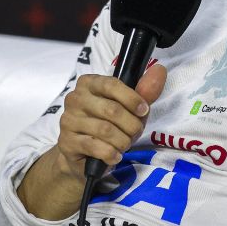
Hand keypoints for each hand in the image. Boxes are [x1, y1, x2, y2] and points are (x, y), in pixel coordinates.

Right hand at [55, 64, 166, 179]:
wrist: (85, 155)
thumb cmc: (110, 126)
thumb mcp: (130, 108)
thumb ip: (144, 91)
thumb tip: (159, 70)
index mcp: (89, 83)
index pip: (112, 84)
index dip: (132, 98)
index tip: (143, 110)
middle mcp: (75, 98)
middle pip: (111, 110)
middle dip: (131, 125)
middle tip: (135, 132)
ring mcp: (68, 120)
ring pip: (105, 130)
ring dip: (123, 141)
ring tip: (124, 144)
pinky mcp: (67, 142)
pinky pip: (95, 147)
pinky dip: (111, 153)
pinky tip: (115, 155)